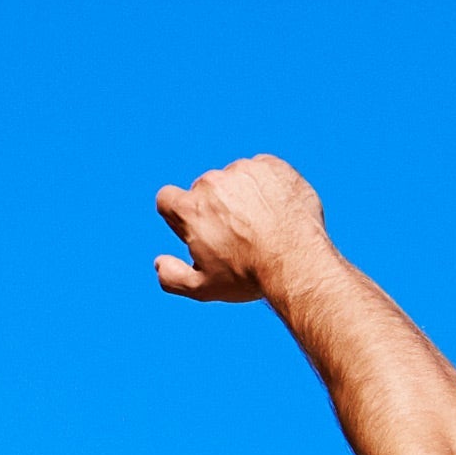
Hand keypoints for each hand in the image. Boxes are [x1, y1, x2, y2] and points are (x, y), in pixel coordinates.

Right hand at [154, 155, 325, 304]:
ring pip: (236, 181)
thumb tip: (158, 264)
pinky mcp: (271, 166)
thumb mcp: (205, 288)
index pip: (166, 200)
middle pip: (205, 191)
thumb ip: (174, 278)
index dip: (179, 217)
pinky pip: (263, 172)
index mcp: (191, 209)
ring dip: (244, 198)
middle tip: (240, 238)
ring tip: (265, 227)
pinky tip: (279, 212)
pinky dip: (268, 188)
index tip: (199, 231)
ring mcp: (243, 171)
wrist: (296, 261)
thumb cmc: (249, 276)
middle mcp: (212, 182)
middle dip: (217, 210)